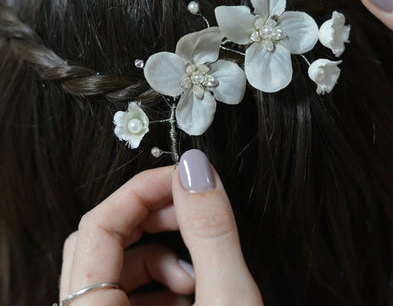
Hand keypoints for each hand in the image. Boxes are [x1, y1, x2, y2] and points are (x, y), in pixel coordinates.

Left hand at [58, 149, 261, 304]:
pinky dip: (162, 282)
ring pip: (116, 267)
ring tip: (199, 271)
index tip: (185, 176)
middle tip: (195, 213)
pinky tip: (193, 291)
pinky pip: (127, 294)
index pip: (97, 226)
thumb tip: (196, 167)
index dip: (143, 190)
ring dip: (162, 255)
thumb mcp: (227, 302)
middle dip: (154, 218)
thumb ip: (211, 233)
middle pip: (102, 241)